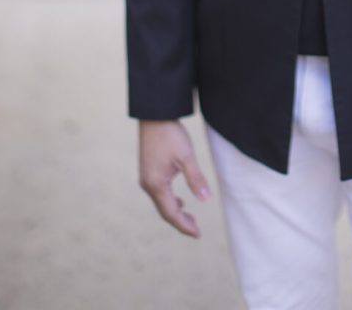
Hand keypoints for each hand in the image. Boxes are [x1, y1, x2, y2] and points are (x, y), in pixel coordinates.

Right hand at [138, 120, 210, 237]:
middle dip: (180, 221)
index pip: (171, 213)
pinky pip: (159, 193)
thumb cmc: (170, 134)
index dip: (184, 225)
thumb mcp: (186, 156)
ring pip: (161, 202)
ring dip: (175, 211)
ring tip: (190, 217)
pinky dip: (170, 201)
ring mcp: (146, 178)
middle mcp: (148, 184)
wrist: (154, 116)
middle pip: (164, 211)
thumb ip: (196, 178)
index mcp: (156, 184)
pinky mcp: (148, 171)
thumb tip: (205, 200)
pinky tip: (180, 200)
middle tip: (196, 230)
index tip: (198, 234)